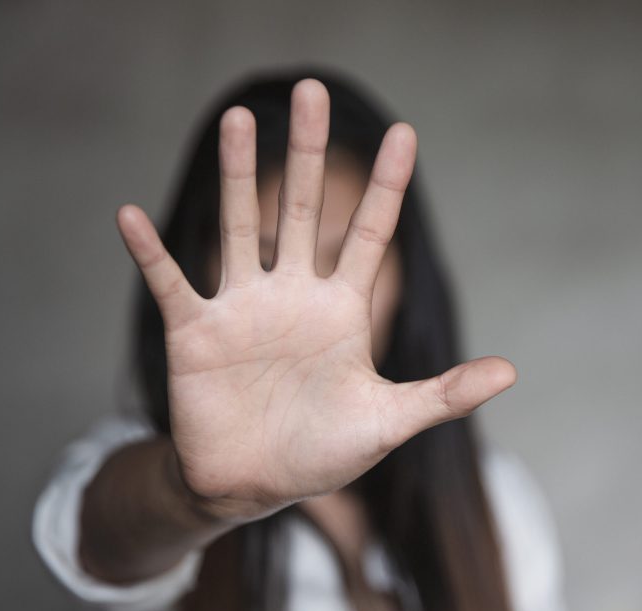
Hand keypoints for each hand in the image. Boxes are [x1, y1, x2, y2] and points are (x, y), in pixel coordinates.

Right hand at [115, 79, 515, 521]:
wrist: (254, 485)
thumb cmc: (322, 450)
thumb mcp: (388, 421)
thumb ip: (443, 394)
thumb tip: (512, 369)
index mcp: (341, 310)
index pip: (371, 235)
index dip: (387, 187)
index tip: (407, 134)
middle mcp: (292, 295)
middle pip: (304, 210)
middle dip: (310, 154)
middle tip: (312, 94)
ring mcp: (242, 308)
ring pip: (240, 228)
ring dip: (237, 176)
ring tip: (239, 118)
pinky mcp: (195, 332)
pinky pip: (170, 283)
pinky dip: (150, 252)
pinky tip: (130, 215)